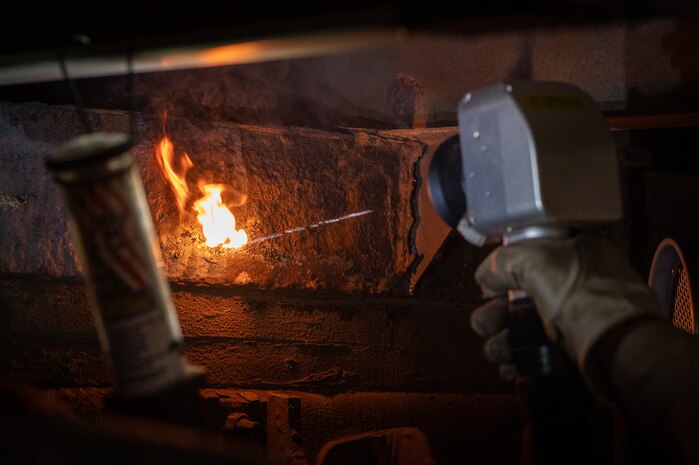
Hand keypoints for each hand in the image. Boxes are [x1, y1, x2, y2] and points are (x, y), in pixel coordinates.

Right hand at [470, 234, 662, 385]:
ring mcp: (582, 317)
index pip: (531, 254)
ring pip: (531, 326)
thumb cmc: (584, 299)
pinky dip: (523, 359)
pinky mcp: (581, 349)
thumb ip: (503, 262)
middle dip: (497, 312)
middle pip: (524, 294)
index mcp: (579, 252)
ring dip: (505, 340)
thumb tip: (485, 276)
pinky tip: (510, 369)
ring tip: (495, 353)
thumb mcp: (536, 262)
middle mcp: (581, 282)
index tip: (488, 289)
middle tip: (482, 326)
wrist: (622, 353)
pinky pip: (544, 350)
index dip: (504, 271)